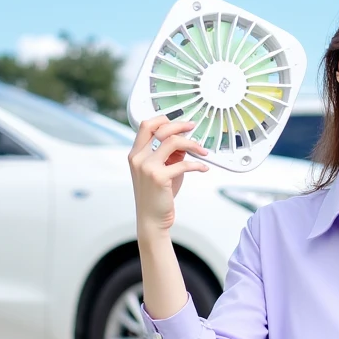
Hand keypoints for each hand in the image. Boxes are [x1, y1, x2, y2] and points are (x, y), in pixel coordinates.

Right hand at [128, 114, 208, 234]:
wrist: (152, 219)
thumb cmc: (157, 195)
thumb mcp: (160, 170)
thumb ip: (169, 155)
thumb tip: (185, 141)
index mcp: (136, 154)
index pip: (146, 126)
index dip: (164, 120)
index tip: (179, 123)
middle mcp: (138, 158)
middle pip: (159, 128)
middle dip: (179, 125)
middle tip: (193, 127)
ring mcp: (147, 167)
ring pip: (173, 142)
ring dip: (192, 143)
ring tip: (202, 150)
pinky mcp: (159, 177)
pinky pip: (184, 163)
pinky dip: (197, 165)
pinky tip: (203, 168)